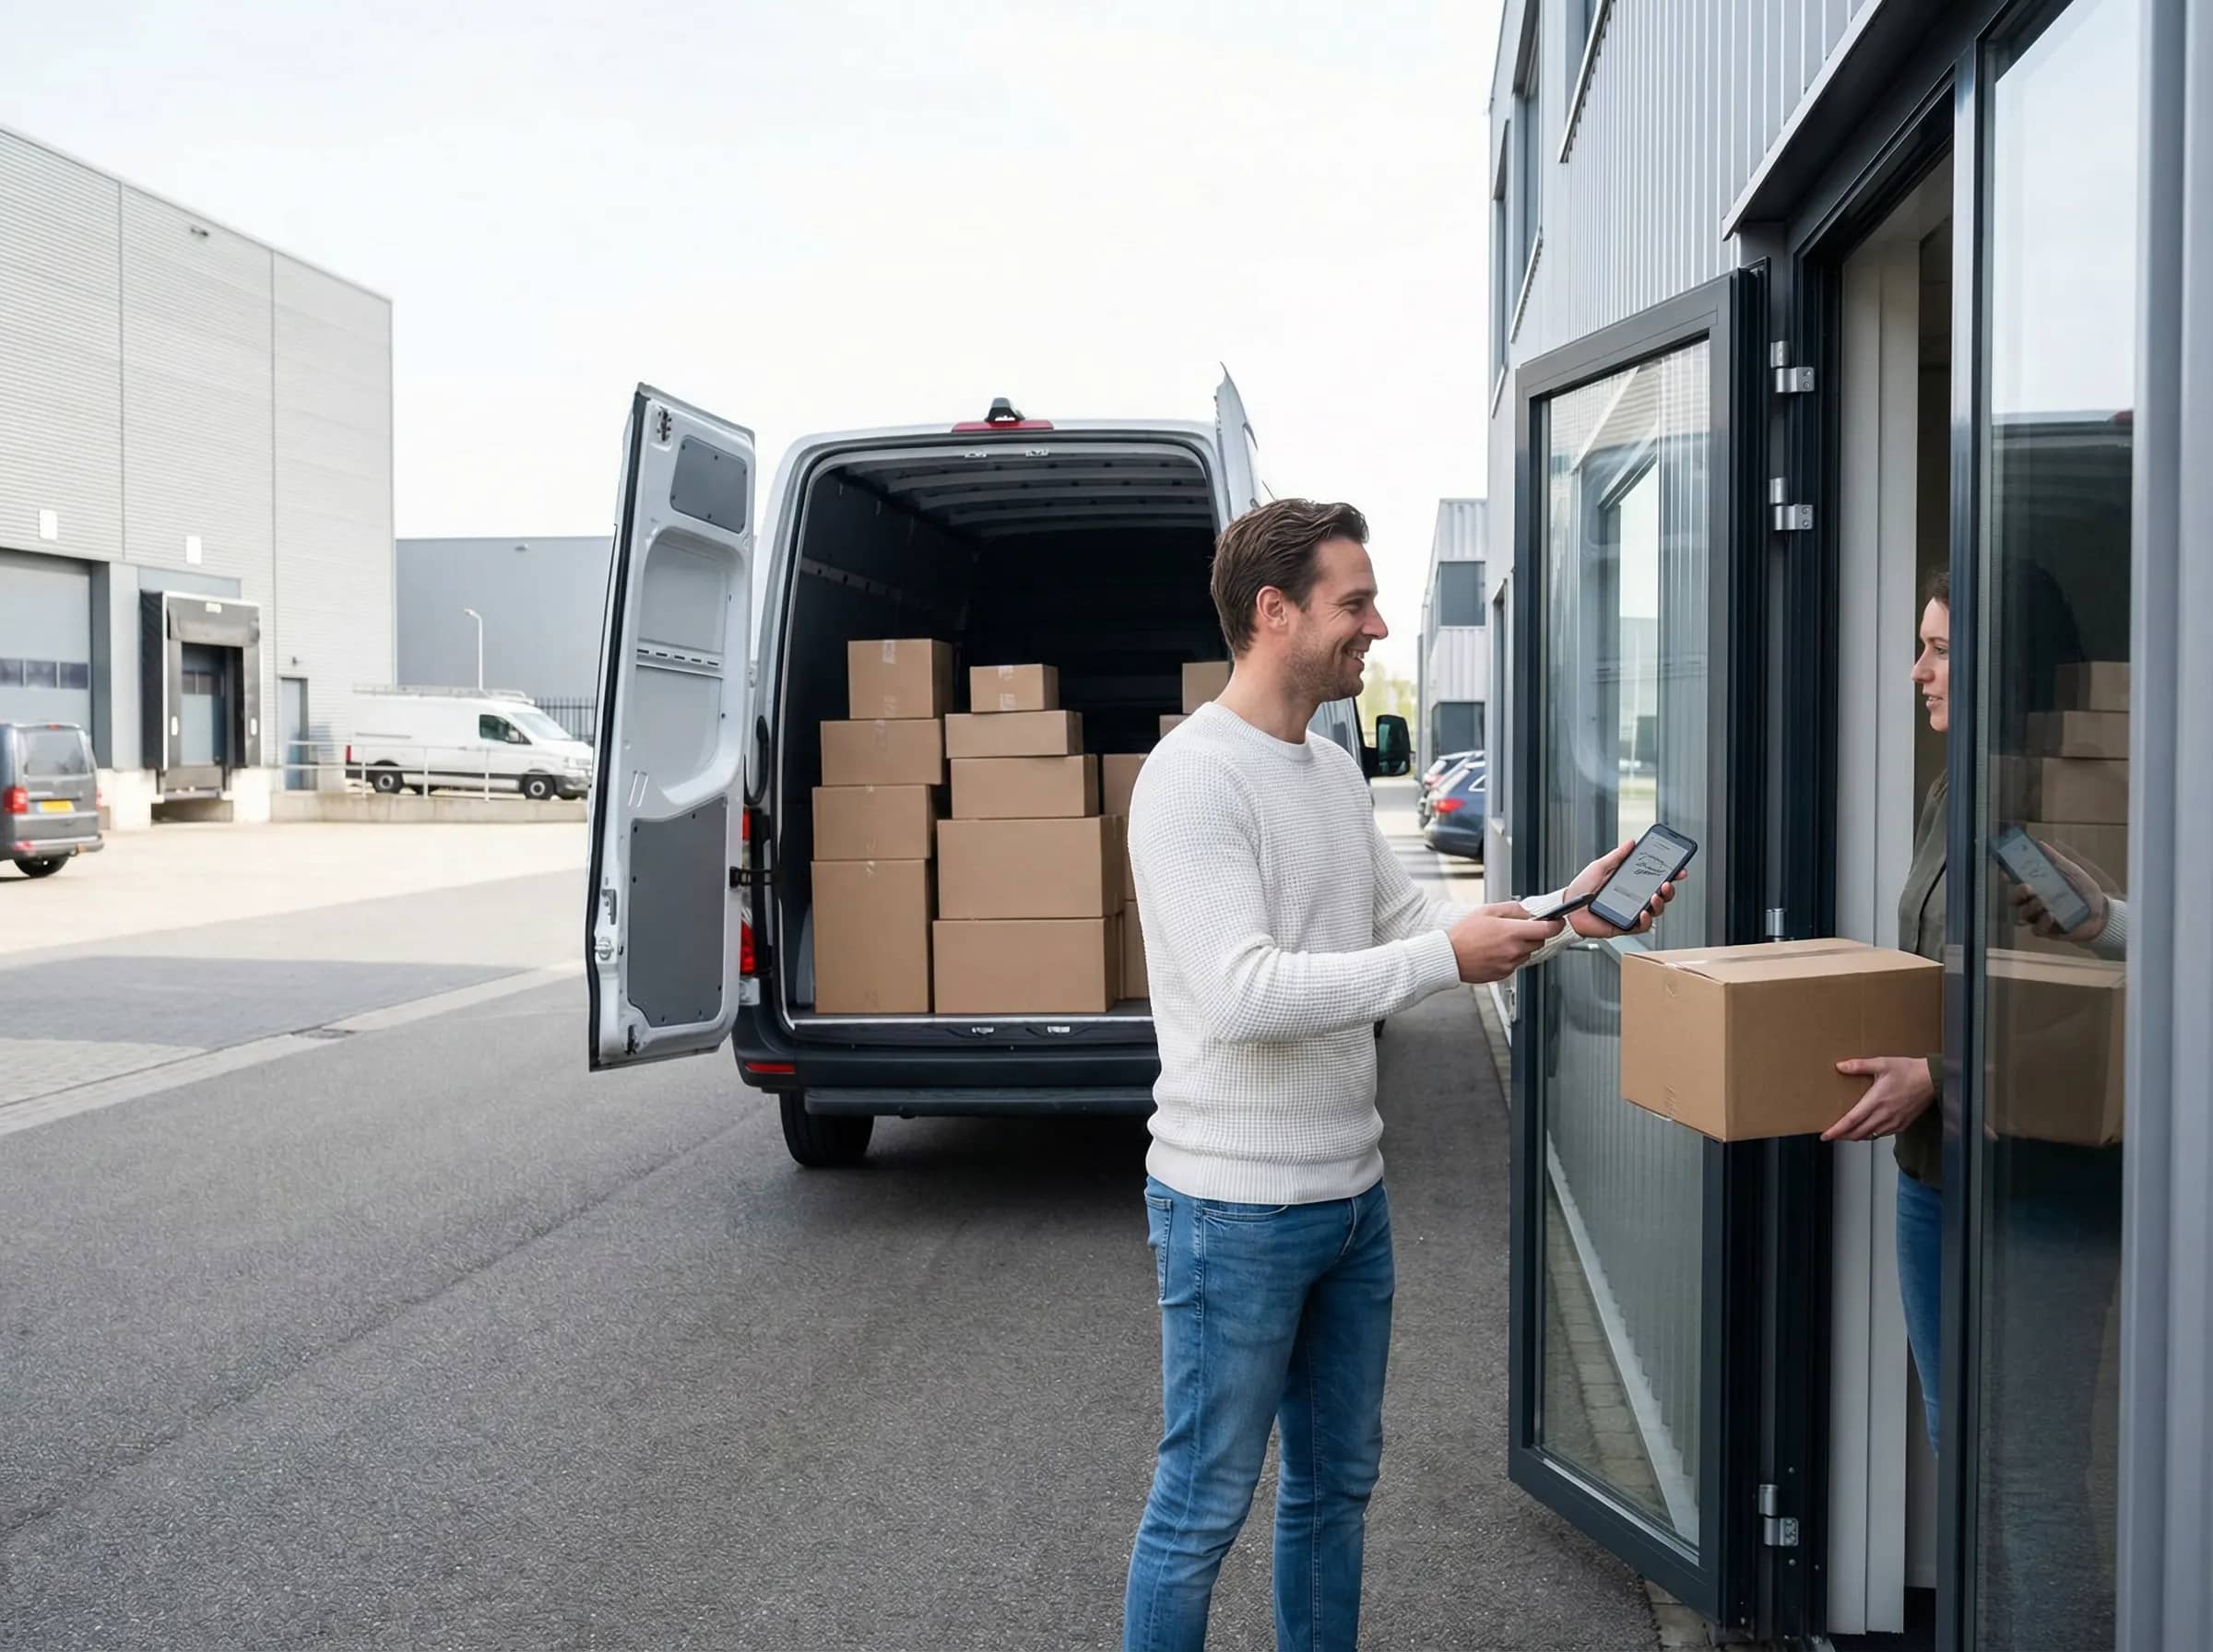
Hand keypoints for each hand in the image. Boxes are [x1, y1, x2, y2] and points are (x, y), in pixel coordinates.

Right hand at [1447, 908, 1564, 983]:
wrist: (1449, 956)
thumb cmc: (1464, 934)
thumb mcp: (1487, 911)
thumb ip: (1512, 909)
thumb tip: (1528, 912)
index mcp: (1512, 932)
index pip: (1546, 929)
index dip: (1556, 924)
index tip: (1558, 922)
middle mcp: (1514, 949)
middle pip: (1539, 942)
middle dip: (1534, 934)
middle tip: (1518, 929)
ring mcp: (1510, 964)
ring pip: (1527, 954)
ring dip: (1521, 947)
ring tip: (1500, 942)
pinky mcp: (1504, 974)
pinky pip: (1515, 964)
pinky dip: (1510, 957)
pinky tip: (1495, 952)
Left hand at [1560, 838, 1689, 939]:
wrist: (1567, 907)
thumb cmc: (1581, 888)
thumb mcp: (1600, 867)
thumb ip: (1616, 856)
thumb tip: (1631, 843)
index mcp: (1631, 883)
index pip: (1656, 878)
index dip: (1671, 874)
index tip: (1680, 868)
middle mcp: (1634, 898)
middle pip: (1661, 896)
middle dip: (1669, 890)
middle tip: (1666, 883)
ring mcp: (1631, 913)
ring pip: (1656, 911)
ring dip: (1660, 903)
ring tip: (1655, 896)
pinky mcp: (1624, 926)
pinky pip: (1641, 926)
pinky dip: (1645, 920)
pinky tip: (1643, 913)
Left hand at [1822, 1056, 1937, 1141]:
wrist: (1932, 1080)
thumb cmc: (1908, 1071)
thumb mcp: (1882, 1063)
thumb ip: (1859, 1066)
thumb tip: (1840, 1066)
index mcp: (1876, 1100)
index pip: (1851, 1120)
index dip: (1837, 1130)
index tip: (1825, 1135)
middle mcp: (1884, 1115)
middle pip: (1858, 1132)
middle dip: (1843, 1136)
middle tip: (1832, 1134)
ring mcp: (1894, 1122)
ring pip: (1870, 1135)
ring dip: (1856, 1136)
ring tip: (1846, 1133)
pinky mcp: (1902, 1124)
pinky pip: (1882, 1134)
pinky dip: (1870, 1134)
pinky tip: (1866, 1130)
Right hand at [2007, 841, 2109, 942]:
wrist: (2102, 912)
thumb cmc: (2084, 891)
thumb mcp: (2071, 872)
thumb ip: (2055, 859)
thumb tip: (2040, 844)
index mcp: (2036, 887)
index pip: (2015, 882)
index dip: (2008, 877)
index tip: (2007, 873)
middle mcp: (2033, 902)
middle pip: (2015, 900)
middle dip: (2017, 893)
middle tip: (2026, 887)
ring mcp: (2038, 917)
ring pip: (2023, 915)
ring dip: (2030, 907)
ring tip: (2042, 901)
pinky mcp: (2047, 931)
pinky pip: (2036, 929)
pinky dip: (2042, 923)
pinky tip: (2050, 915)